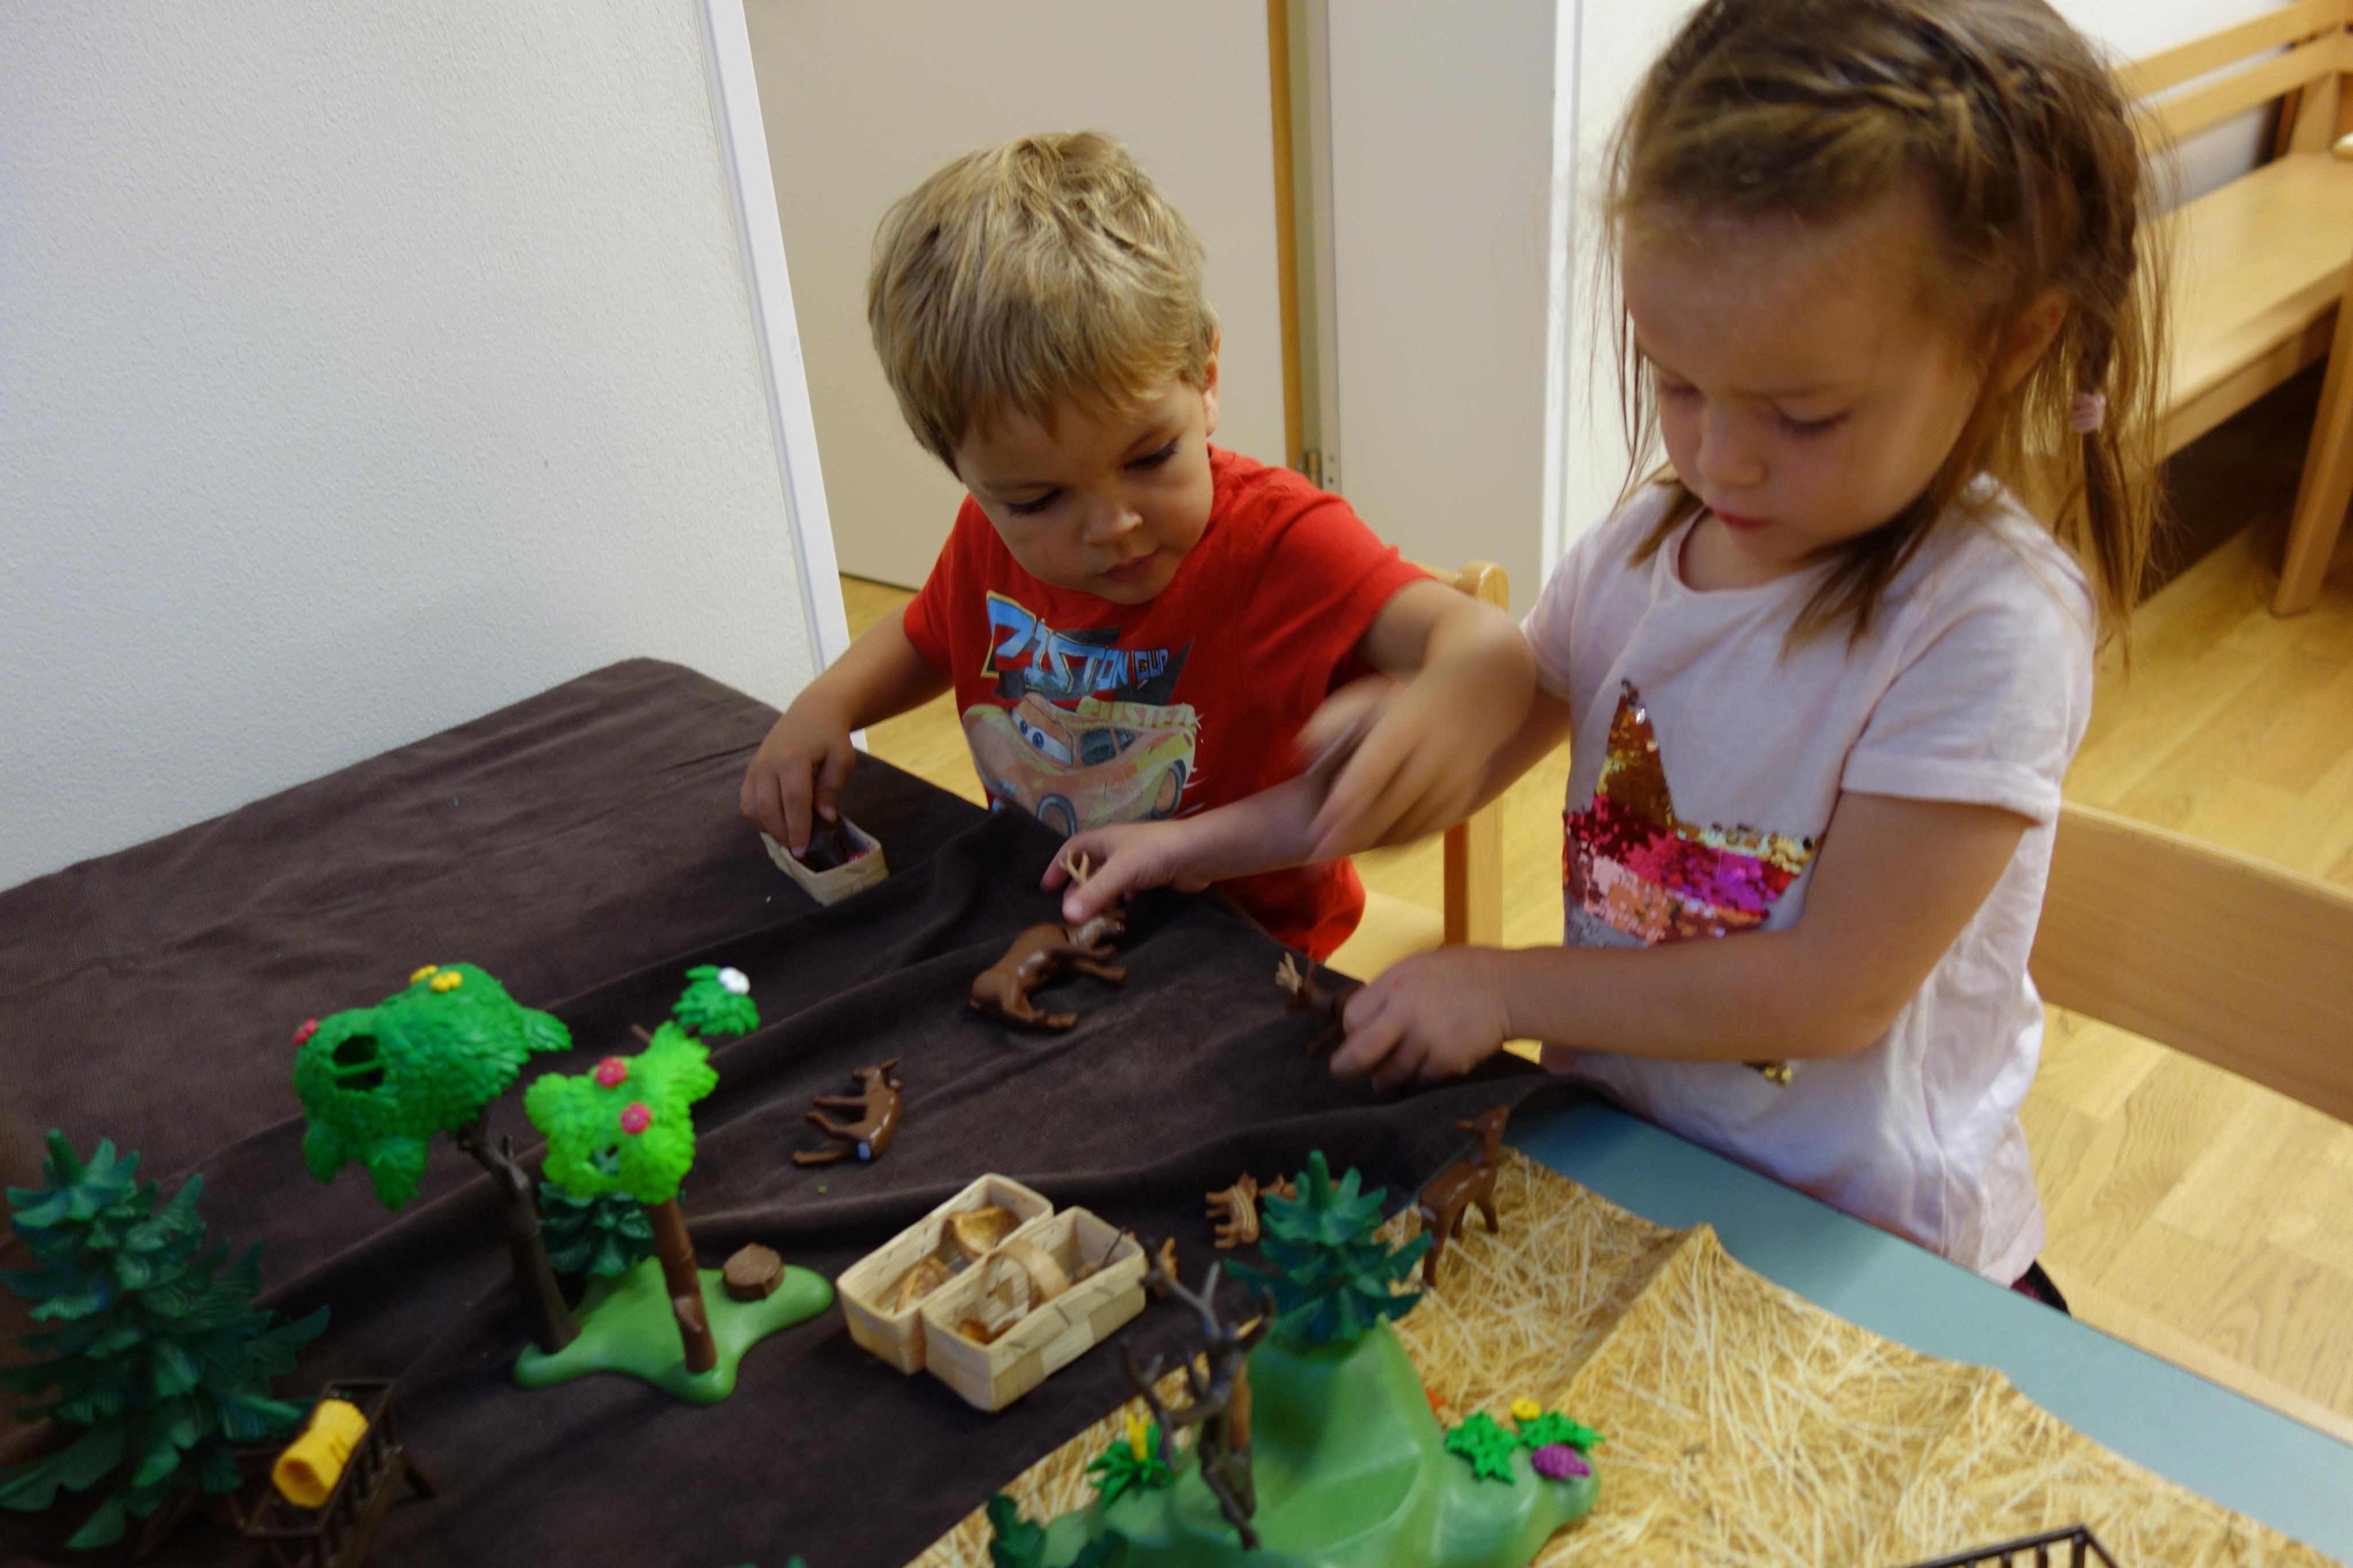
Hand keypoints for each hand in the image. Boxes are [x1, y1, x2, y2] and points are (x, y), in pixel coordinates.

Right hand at [739, 698, 854, 855]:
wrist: (812, 711)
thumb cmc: (830, 736)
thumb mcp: (842, 759)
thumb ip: (832, 788)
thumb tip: (824, 818)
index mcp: (792, 759)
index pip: (794, 803)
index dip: (798, 829)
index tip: (802, 850)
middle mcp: (768, 764)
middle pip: (770, 810)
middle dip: (783, 834)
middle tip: (798, 850)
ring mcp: (756, 767)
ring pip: (753, 809)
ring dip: (769, 829)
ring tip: (789, 838)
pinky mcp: (751, 771)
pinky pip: (747, 802)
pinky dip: (758, 818)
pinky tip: (776, 824)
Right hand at [1044, 821, 1209, 923]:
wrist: (1198, 855)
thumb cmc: (1154, 854)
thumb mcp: (1120, 872)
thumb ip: (1094, 893)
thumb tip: (1067, 917)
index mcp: (1106, 838)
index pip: (1073, 848)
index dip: (1059, 865)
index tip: (1047, 887)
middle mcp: (1119, 849)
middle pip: (1090, 869)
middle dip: (1080, 890)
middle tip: (1073, 913)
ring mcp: (1137, 863)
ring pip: (1110, 882)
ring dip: (1101, 898)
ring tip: (1095, 917)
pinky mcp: (1152, 877)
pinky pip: (1129, 890)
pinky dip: (1123, 901)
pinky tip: (1124, 911)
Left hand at [1306, 669, 1499, 859]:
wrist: (1479, 695)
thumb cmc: (1405, 702)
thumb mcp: (1369, 699)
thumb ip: (1331, 723)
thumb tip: (1302, 755)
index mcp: (1407, 724)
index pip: (1372, 770)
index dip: (1345, 804)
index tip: (1318, 830)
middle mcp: (1436, 753)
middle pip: (1389, 806)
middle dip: (1351, 835)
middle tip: (1317, 856)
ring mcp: (1457, 778)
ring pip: (1410, 825)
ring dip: (1372, 844)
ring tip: (1338, 852)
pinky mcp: (1466, 797)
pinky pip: (1428, 831)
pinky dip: (1398, 843)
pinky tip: (1371, 846)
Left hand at [1330, 946, 1516, 1092]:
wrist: (1511, 989)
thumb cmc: (1466, 972)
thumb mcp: (1420, 967)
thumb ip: (1393, 991)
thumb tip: (1369, 1017)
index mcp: (1395, 983)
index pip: (1353, 1017)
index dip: (1352, 1031)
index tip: (1357, 1037)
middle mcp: (1405, 1011)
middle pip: (1360, 1052)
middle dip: (1347, 1067)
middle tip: (1342, 1073)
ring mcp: (1426, 1039)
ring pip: (1391, 1072)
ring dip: (1386, 1077)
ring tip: (1384, 1079)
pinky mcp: (1446, 1061)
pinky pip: (1420, 1078)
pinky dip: (1419, 1076)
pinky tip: (1425, 1066)